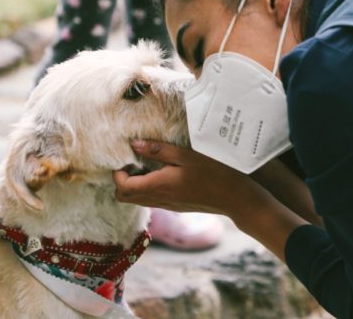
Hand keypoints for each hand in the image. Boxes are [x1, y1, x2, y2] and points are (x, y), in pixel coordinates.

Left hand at [113, 140, 308, 260]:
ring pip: (137, 200)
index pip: (123, 187)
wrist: (234, 197)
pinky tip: (161, 174)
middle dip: (122, 180)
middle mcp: (159, 199)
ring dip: (135, 185)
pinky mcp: (175, 207)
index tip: (127, 158)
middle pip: (124, 198)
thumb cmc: (213, 173)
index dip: (118, 173)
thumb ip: (158, 150)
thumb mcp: (186, 155)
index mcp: (158, 186)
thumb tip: (135, 144)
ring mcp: (167, 206)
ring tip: (147, 165)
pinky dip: (147, 189)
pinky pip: (151, 200)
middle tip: (133, 162)